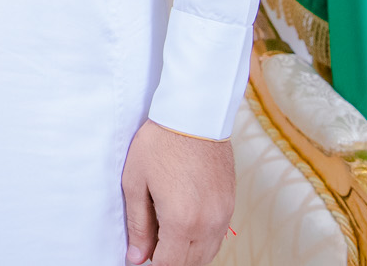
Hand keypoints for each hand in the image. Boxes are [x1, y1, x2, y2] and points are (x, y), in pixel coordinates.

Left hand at [121, 119, 233, 265]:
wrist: (193, 115)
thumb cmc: (159, 143)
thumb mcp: (136, 183)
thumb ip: (138, 225)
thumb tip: (136, 257)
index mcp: (181, 221)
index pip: (168, 265)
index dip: (151, 263)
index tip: (140, 256)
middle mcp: (207, 224)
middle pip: (190, 264)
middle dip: (169, 260)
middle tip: (150, 245)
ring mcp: (223, 215)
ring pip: (207, 255)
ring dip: (187, 254)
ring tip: (166, 236)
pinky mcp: (230, 205)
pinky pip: (218, 238)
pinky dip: (201, 242)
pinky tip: (185, 226)